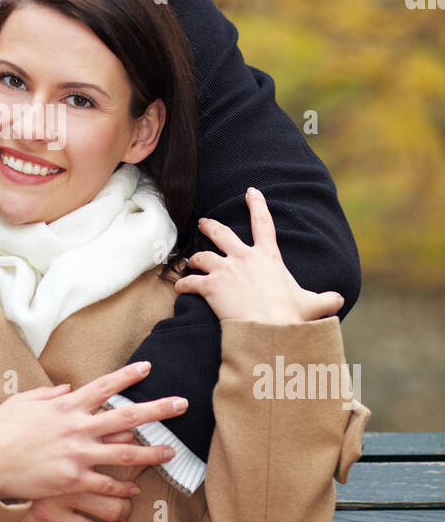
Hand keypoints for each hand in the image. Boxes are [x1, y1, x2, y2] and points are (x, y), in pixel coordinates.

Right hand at [0, 361, 186, 500]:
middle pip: (127, 417)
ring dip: (152, 453)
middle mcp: (77, 428)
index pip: (104, 386)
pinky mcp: (72, 480)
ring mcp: (77, 455)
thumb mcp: (23, 402)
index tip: (148, 367)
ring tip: (172, 451)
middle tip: (182, 404)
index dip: (128, 375)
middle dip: (158, 409)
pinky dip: (122, 487)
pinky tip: (135, 489)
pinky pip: (105, 484)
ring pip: (125, 454)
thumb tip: (69, 387)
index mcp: (66, 406)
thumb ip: (49, 394)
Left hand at [174, 187, 345, 324]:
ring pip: (202, 256)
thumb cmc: (290, 316)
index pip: (263, 223)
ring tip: (190, 262)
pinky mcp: (210, 286)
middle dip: (211, 226)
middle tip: (203, 223)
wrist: (270, 329)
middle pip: (222, 233)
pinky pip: (191, 282)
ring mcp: (225, 270)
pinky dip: (184, 285)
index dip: (258, 205)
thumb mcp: (312, 305)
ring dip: (194, 259)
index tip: (252, 192)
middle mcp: (244, 257)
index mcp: (268, 256)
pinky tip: (180, 288)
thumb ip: (324, 300)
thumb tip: (340, 300)